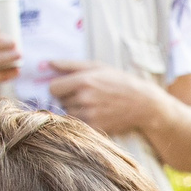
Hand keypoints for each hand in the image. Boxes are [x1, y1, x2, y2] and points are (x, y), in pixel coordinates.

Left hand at [46, 60, 169, 139]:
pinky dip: (83, 119)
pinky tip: (97, 113)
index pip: (52, 88)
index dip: (59, 87)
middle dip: (69, 98)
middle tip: (88, 95)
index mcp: (83, 80)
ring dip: (76, 109)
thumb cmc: (119, 81)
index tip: (69, 87)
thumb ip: (69, 65)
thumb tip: (47, 63)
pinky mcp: (95, 127)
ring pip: (68, 113)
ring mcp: (89, 115)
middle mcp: (84, 98)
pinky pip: (77, 123)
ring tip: (93, 104)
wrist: (143, 104)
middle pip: (60, 101)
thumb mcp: (97, 67)